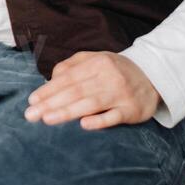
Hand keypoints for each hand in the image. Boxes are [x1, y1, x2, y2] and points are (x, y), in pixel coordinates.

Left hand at [24, 51, 159, 129]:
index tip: (32, 100)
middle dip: (51, 103)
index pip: (68, 78)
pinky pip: (114, 117)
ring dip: (67, 112)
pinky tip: (84, 125)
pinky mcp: (132, 110)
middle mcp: (109, 77)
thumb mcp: (95, 60)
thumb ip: (71, 66)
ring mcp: (121, 94)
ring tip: (47, 119)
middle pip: (76, 91)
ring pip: (91, 104)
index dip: (49, 89)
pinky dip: (99, 121)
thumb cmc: (115, 71)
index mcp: (97, 63)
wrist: (153, 78)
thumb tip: (50, 80)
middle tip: (31, 115)